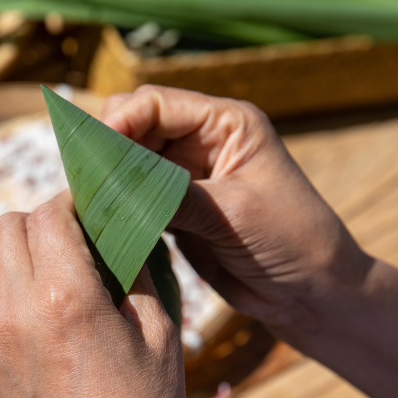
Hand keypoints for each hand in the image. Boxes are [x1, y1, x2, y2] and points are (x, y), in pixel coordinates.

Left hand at [0, 191, 184, 397]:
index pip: (48, 213)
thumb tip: (121, 226)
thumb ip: (135, 266)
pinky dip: (19, 299)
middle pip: (6, 227)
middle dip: (42, 222)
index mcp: (66, 298)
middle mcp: (16, 314)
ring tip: (68, 287)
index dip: (72, 202)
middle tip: (79, 243)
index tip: (94, 211)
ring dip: (27, 259)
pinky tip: (54, 330)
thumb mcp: (160, 330)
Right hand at [103, 85, 373, 337]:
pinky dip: (119, 207)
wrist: (313, 294)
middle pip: (135, 128)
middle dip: (108, 149)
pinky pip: (136, 198)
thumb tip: (111, 188)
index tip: (92, 153)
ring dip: (109, 181)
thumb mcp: (231, 213)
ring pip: (130, 164)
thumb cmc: (292, 242)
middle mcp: (204, 142)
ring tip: (88, 203)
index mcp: (227, 123)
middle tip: (84, 181)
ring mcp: (189, 177)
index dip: (118, 121)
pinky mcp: (178, 211)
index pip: (155, 104)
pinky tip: (103, 221)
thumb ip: (170, 196)